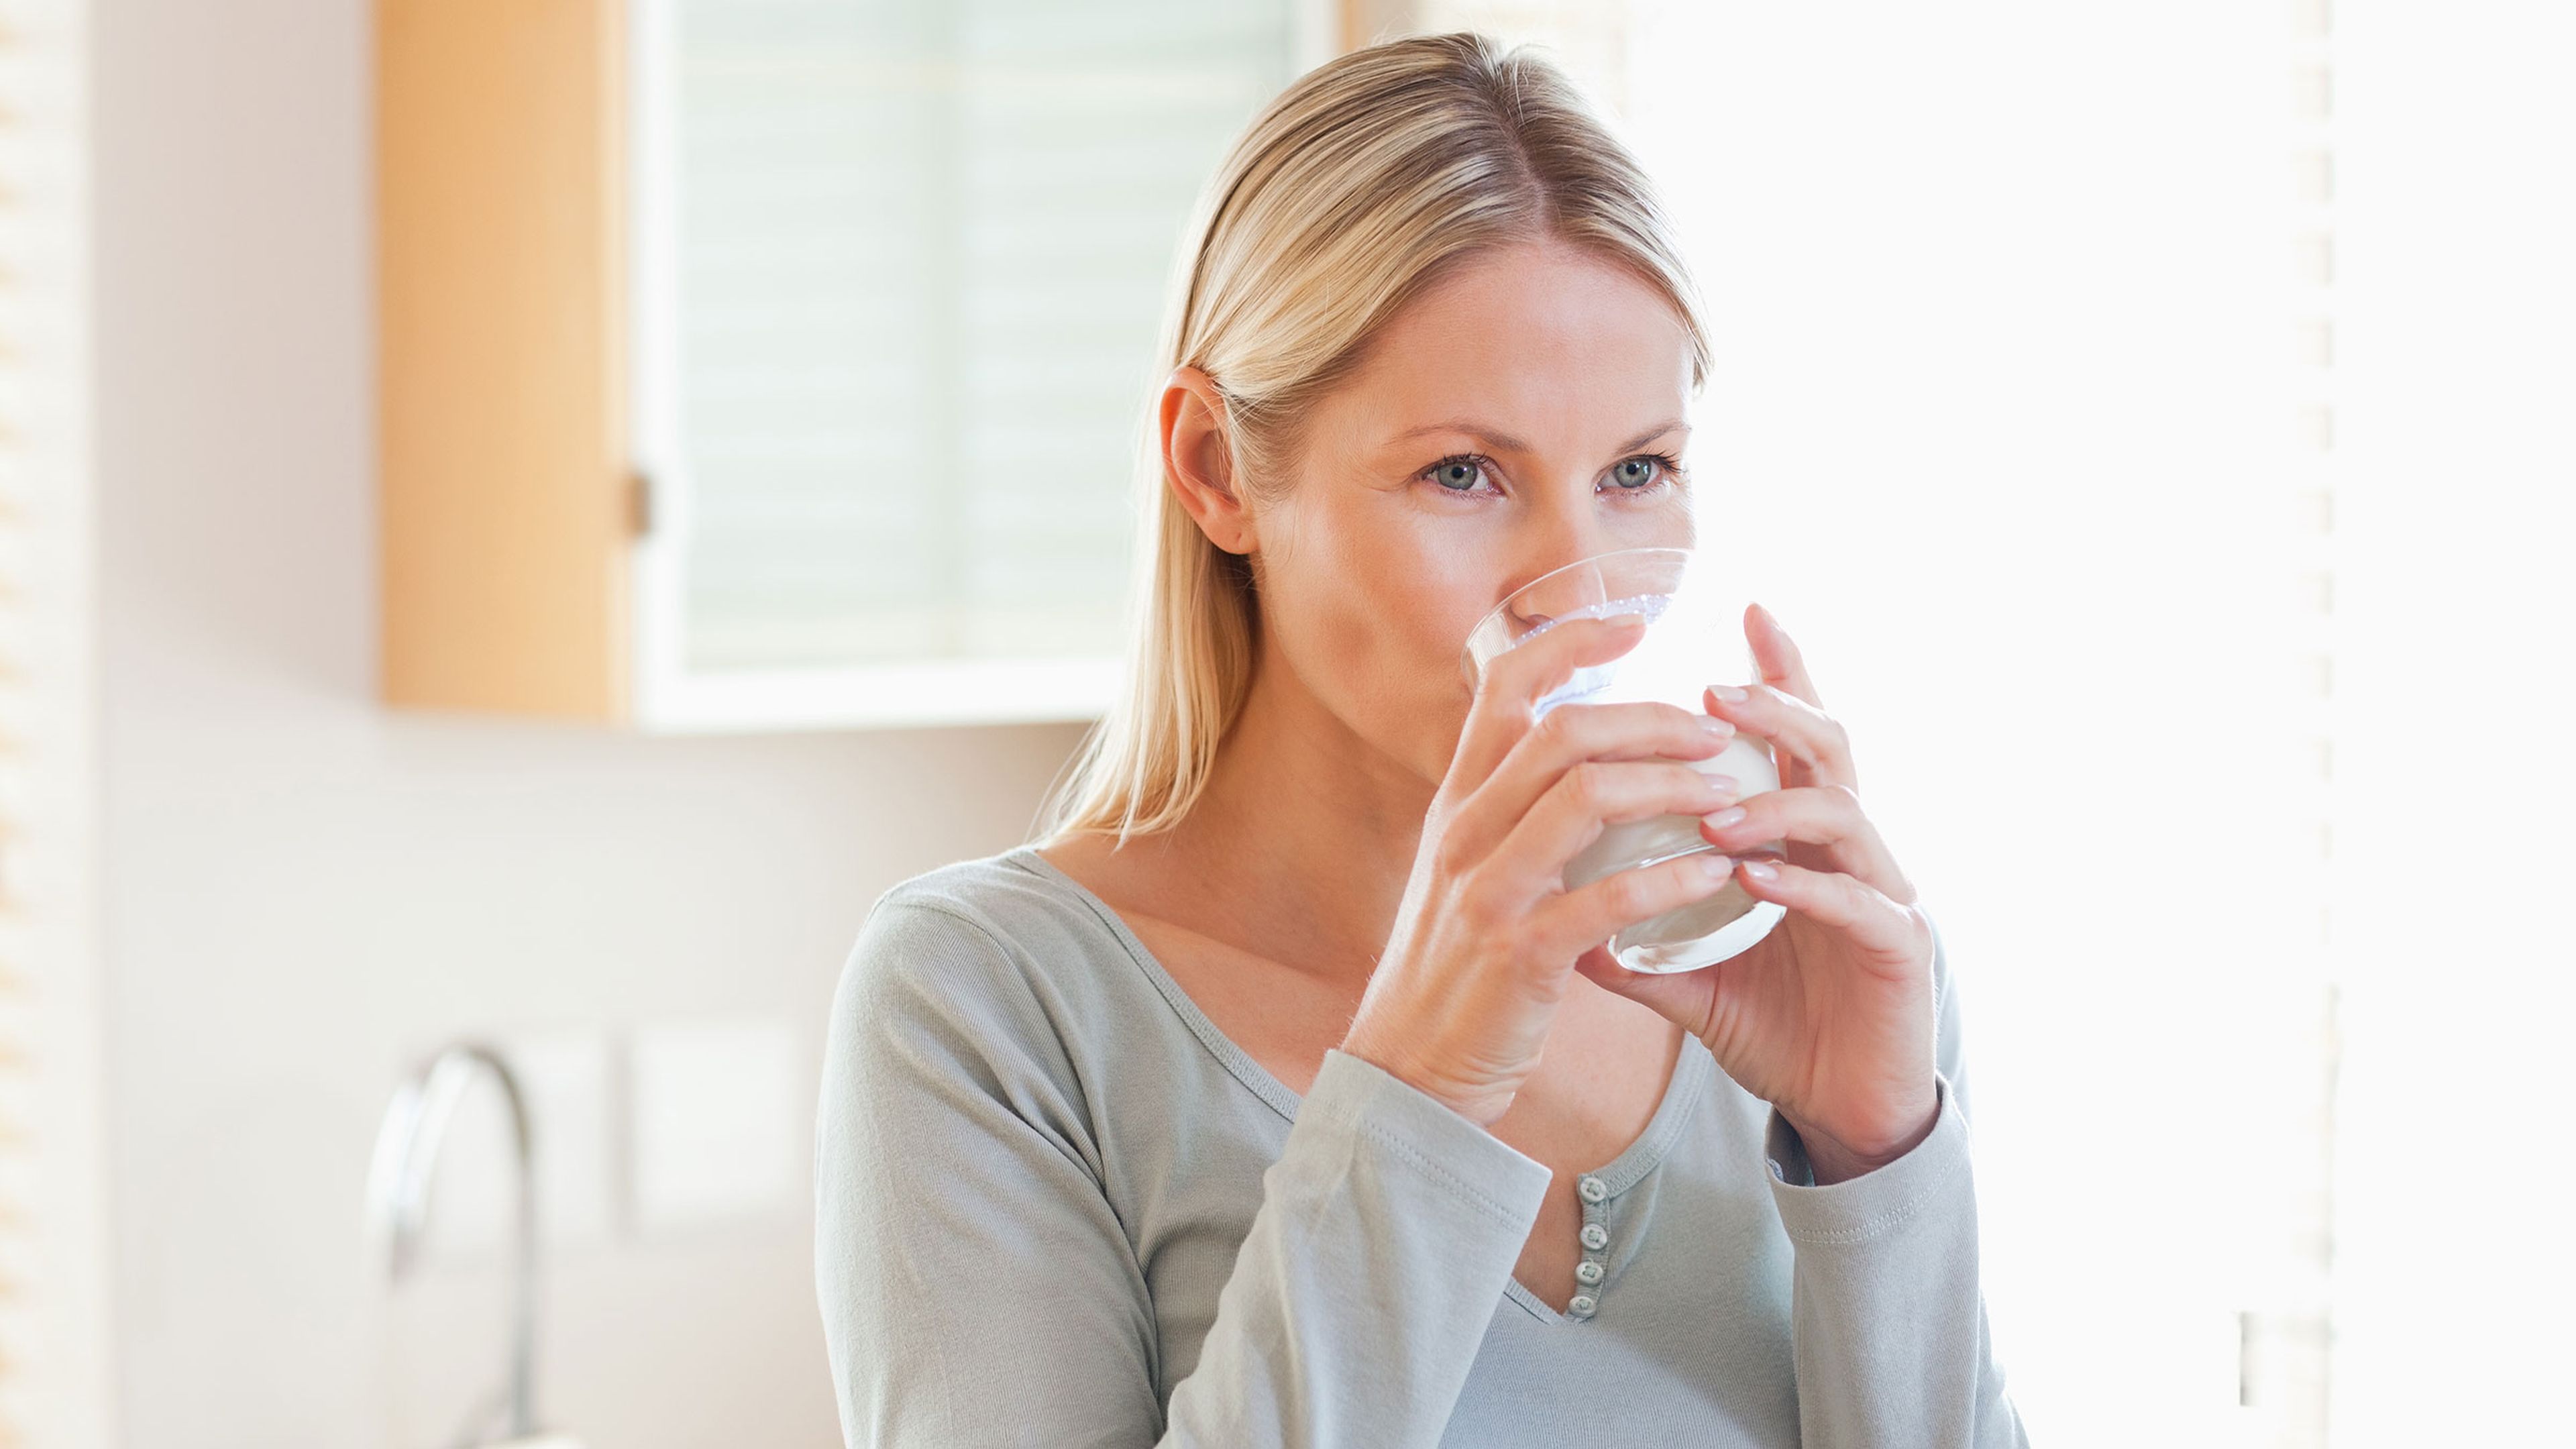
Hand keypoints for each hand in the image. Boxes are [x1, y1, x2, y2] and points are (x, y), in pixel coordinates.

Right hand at [1342, 612, 1748, 1127]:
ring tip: (1731, 791)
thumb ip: (1507, 813)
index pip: (1502, 689)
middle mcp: (1464, 832)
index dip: (1566, 644)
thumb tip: (1566, 758)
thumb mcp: (1464, 872)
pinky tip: (1716, 874)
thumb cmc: (1456, 970)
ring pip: (1585, 799)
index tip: (1632, 623)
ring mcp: (1486, 890)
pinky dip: (1670, 879)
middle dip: (1650, 717)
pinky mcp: (1519, 953)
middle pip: (1560, 731)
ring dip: (1671, 785)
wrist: (1407, 1070)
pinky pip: (1607, 898)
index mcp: (1455, 804)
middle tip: (1718, 726)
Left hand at [1574, 602, 1939, 1182]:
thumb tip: (1557, 921)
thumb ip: (1636, 945)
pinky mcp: (1900, 947)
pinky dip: (1801, 882)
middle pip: (1829, 748)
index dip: (1779, 672)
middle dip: (1775, 709)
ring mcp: (1885, 894)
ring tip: (1712, 809)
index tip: (1744, 609)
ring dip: (1773, 802)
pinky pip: (1854, 900)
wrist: (1843, 1114)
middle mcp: (1853, 852)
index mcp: (1806, 841)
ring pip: (1844, 813)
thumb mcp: (1693, 981)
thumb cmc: (1779, 1031)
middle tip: (1714, 689)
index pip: (1794, 740)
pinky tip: (1753, 876)